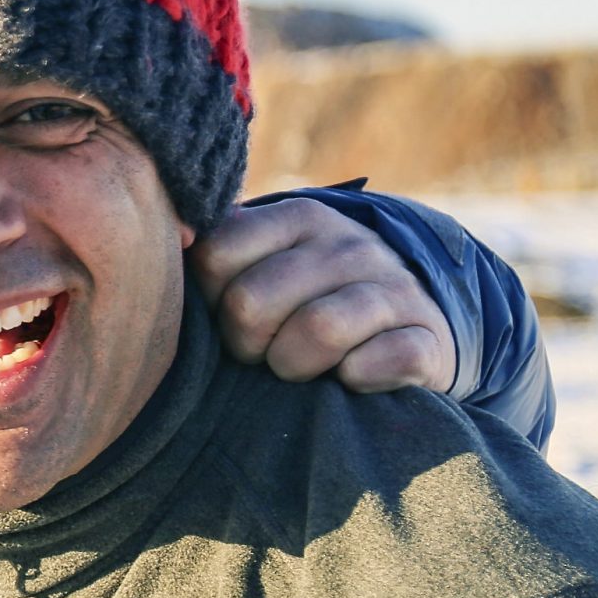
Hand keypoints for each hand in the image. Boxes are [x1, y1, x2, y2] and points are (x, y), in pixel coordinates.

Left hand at [188, 199, 456, 392]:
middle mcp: (348, 245)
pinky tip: (349, 378)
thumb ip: (216, 250)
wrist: (414, 324)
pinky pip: (375, 363)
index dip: (209, 301)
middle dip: (244, 344)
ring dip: (293, 366)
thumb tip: (170, 238)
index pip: (214, 257)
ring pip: (316, 331)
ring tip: (297, 368)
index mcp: (298, 217)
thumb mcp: (270, 260)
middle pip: (250, 304)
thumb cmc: (312, 298)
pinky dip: (354, 379)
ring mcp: (394, 289)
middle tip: (261, 352)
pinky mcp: (427, 337)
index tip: (227, 314)